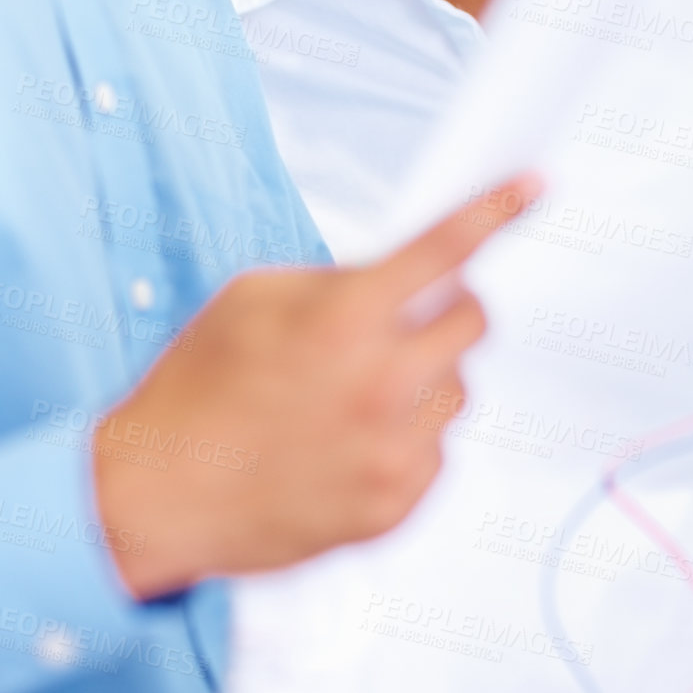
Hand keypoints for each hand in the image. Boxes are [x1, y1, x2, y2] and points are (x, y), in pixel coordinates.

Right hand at [93, 175, 539, 598]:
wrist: (156, 495)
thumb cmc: (195, 389)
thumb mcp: (252, 298)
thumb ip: (337, 281)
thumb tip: (402, 277)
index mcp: (344, 320)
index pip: (444, 249)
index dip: (496, 209)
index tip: (536, 183)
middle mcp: (381, 385)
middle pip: (473, 322)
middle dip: (447, 307)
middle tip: (403, 317)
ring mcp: (392, 454)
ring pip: (460, 390)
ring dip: (425, 378)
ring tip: (355, 394)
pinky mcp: (393, 509)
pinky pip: (438, 453)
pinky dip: (408, 439)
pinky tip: (349, 442)